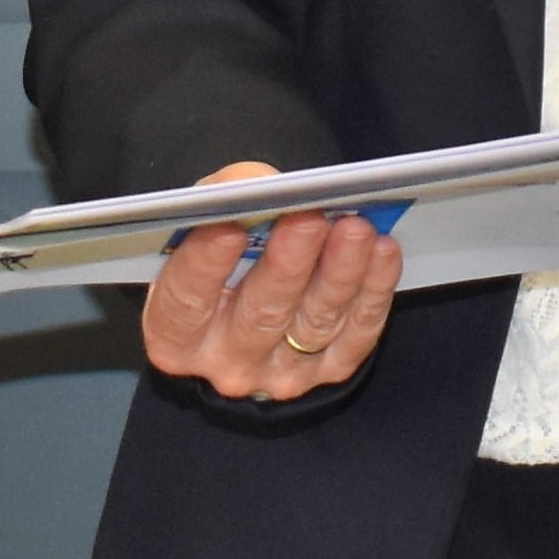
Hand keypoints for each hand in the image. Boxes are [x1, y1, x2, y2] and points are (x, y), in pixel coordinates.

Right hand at [139, 161, 399, 404]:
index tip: (229, 227)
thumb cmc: (220, 253)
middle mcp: (225, 362)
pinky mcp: (327, 372)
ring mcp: (279, 374)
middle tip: (310, 218)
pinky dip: (372, 291)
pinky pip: (356, 335)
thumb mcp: (203, 222)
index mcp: (175, 332)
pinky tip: (382, 251)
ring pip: (313, 325)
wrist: (248, 300)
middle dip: (288, 264)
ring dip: (340, 273)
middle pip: (259, 316)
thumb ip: (222, 201)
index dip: (206, 265)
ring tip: (357, 229)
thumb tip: (257, 184)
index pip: (186, 300)